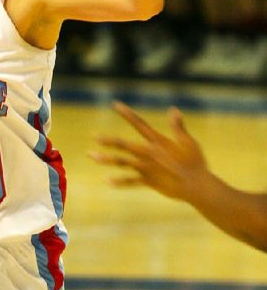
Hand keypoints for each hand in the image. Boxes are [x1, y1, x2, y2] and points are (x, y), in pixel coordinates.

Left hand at [89, 101, 208, 200]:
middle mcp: (149, 153)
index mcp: (158, 141)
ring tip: (92, 156)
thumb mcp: (188, 141)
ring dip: (106, 159)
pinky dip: (119, 181)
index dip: (127, 113)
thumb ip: (178, 126)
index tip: (115, 105)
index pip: (139, 124)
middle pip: (124, 145)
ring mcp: (147, 168)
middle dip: (109, 141)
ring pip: (122, 162)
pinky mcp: (149, 181)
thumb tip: (173, 110)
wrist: (197, 184)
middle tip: (95, 137)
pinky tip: (107, 180)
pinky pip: (130, 182)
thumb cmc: (195, 162)